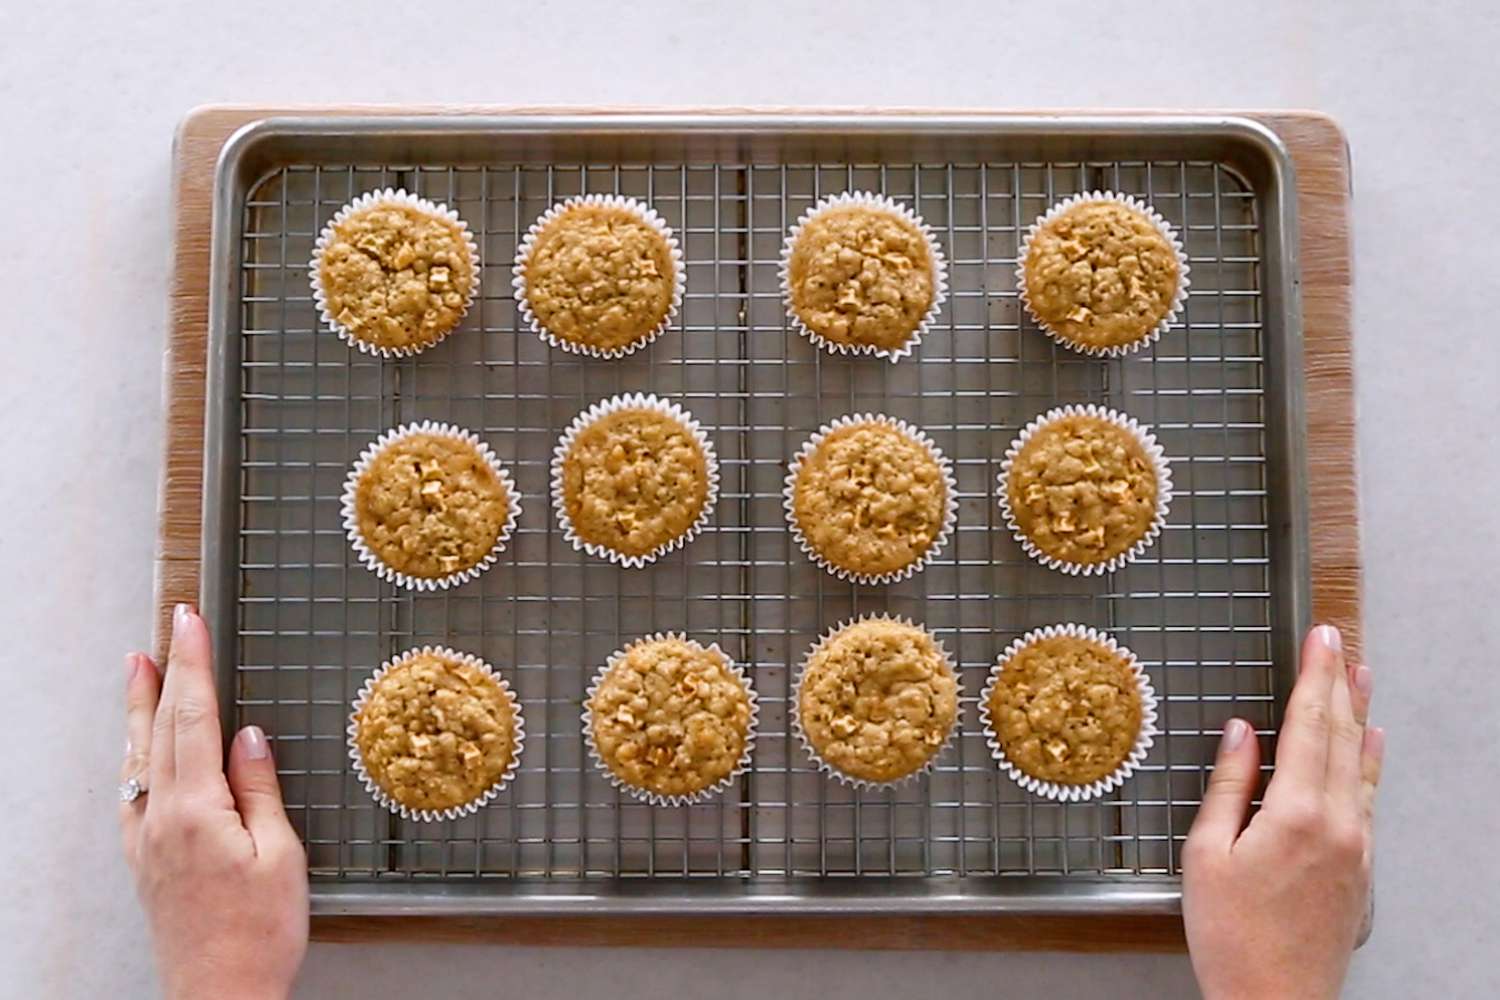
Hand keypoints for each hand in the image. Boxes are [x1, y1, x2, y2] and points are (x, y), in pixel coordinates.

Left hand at [120, 604, 308, 999]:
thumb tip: (249, 739)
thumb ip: (260, 791)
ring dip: (140, 710)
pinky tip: (138, 754)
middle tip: (165, 631)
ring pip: (138, 758)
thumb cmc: (258, 935)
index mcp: (196, 811)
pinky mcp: (145, 863)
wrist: (220, 995)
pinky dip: (135, 758)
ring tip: (138, 671)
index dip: (192, 666)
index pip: (193, 718)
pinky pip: (132, 795)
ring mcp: (146, 842)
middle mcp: (160, 821)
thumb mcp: (280, 856)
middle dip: (164, 674)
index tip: (191, 624)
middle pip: (159, 730)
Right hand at [1183, 624, 1383, 999]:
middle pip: (1341, 736)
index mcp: (1295, 813)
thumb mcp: (1206, 854)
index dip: (1314, 675)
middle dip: (1339, 683)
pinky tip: (1373, 747)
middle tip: (1339, 639)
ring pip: (1362, 764)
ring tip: (1363, 676)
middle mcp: (1338, 823)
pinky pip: (1370, 797)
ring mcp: (1357, 846)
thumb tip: (1243, 733)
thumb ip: (1229, 786)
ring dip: (1361, 715)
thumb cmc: (1230, 936)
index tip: (1320, 637)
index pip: (1309, 725)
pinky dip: (1372, 763)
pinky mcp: (1361, 868)